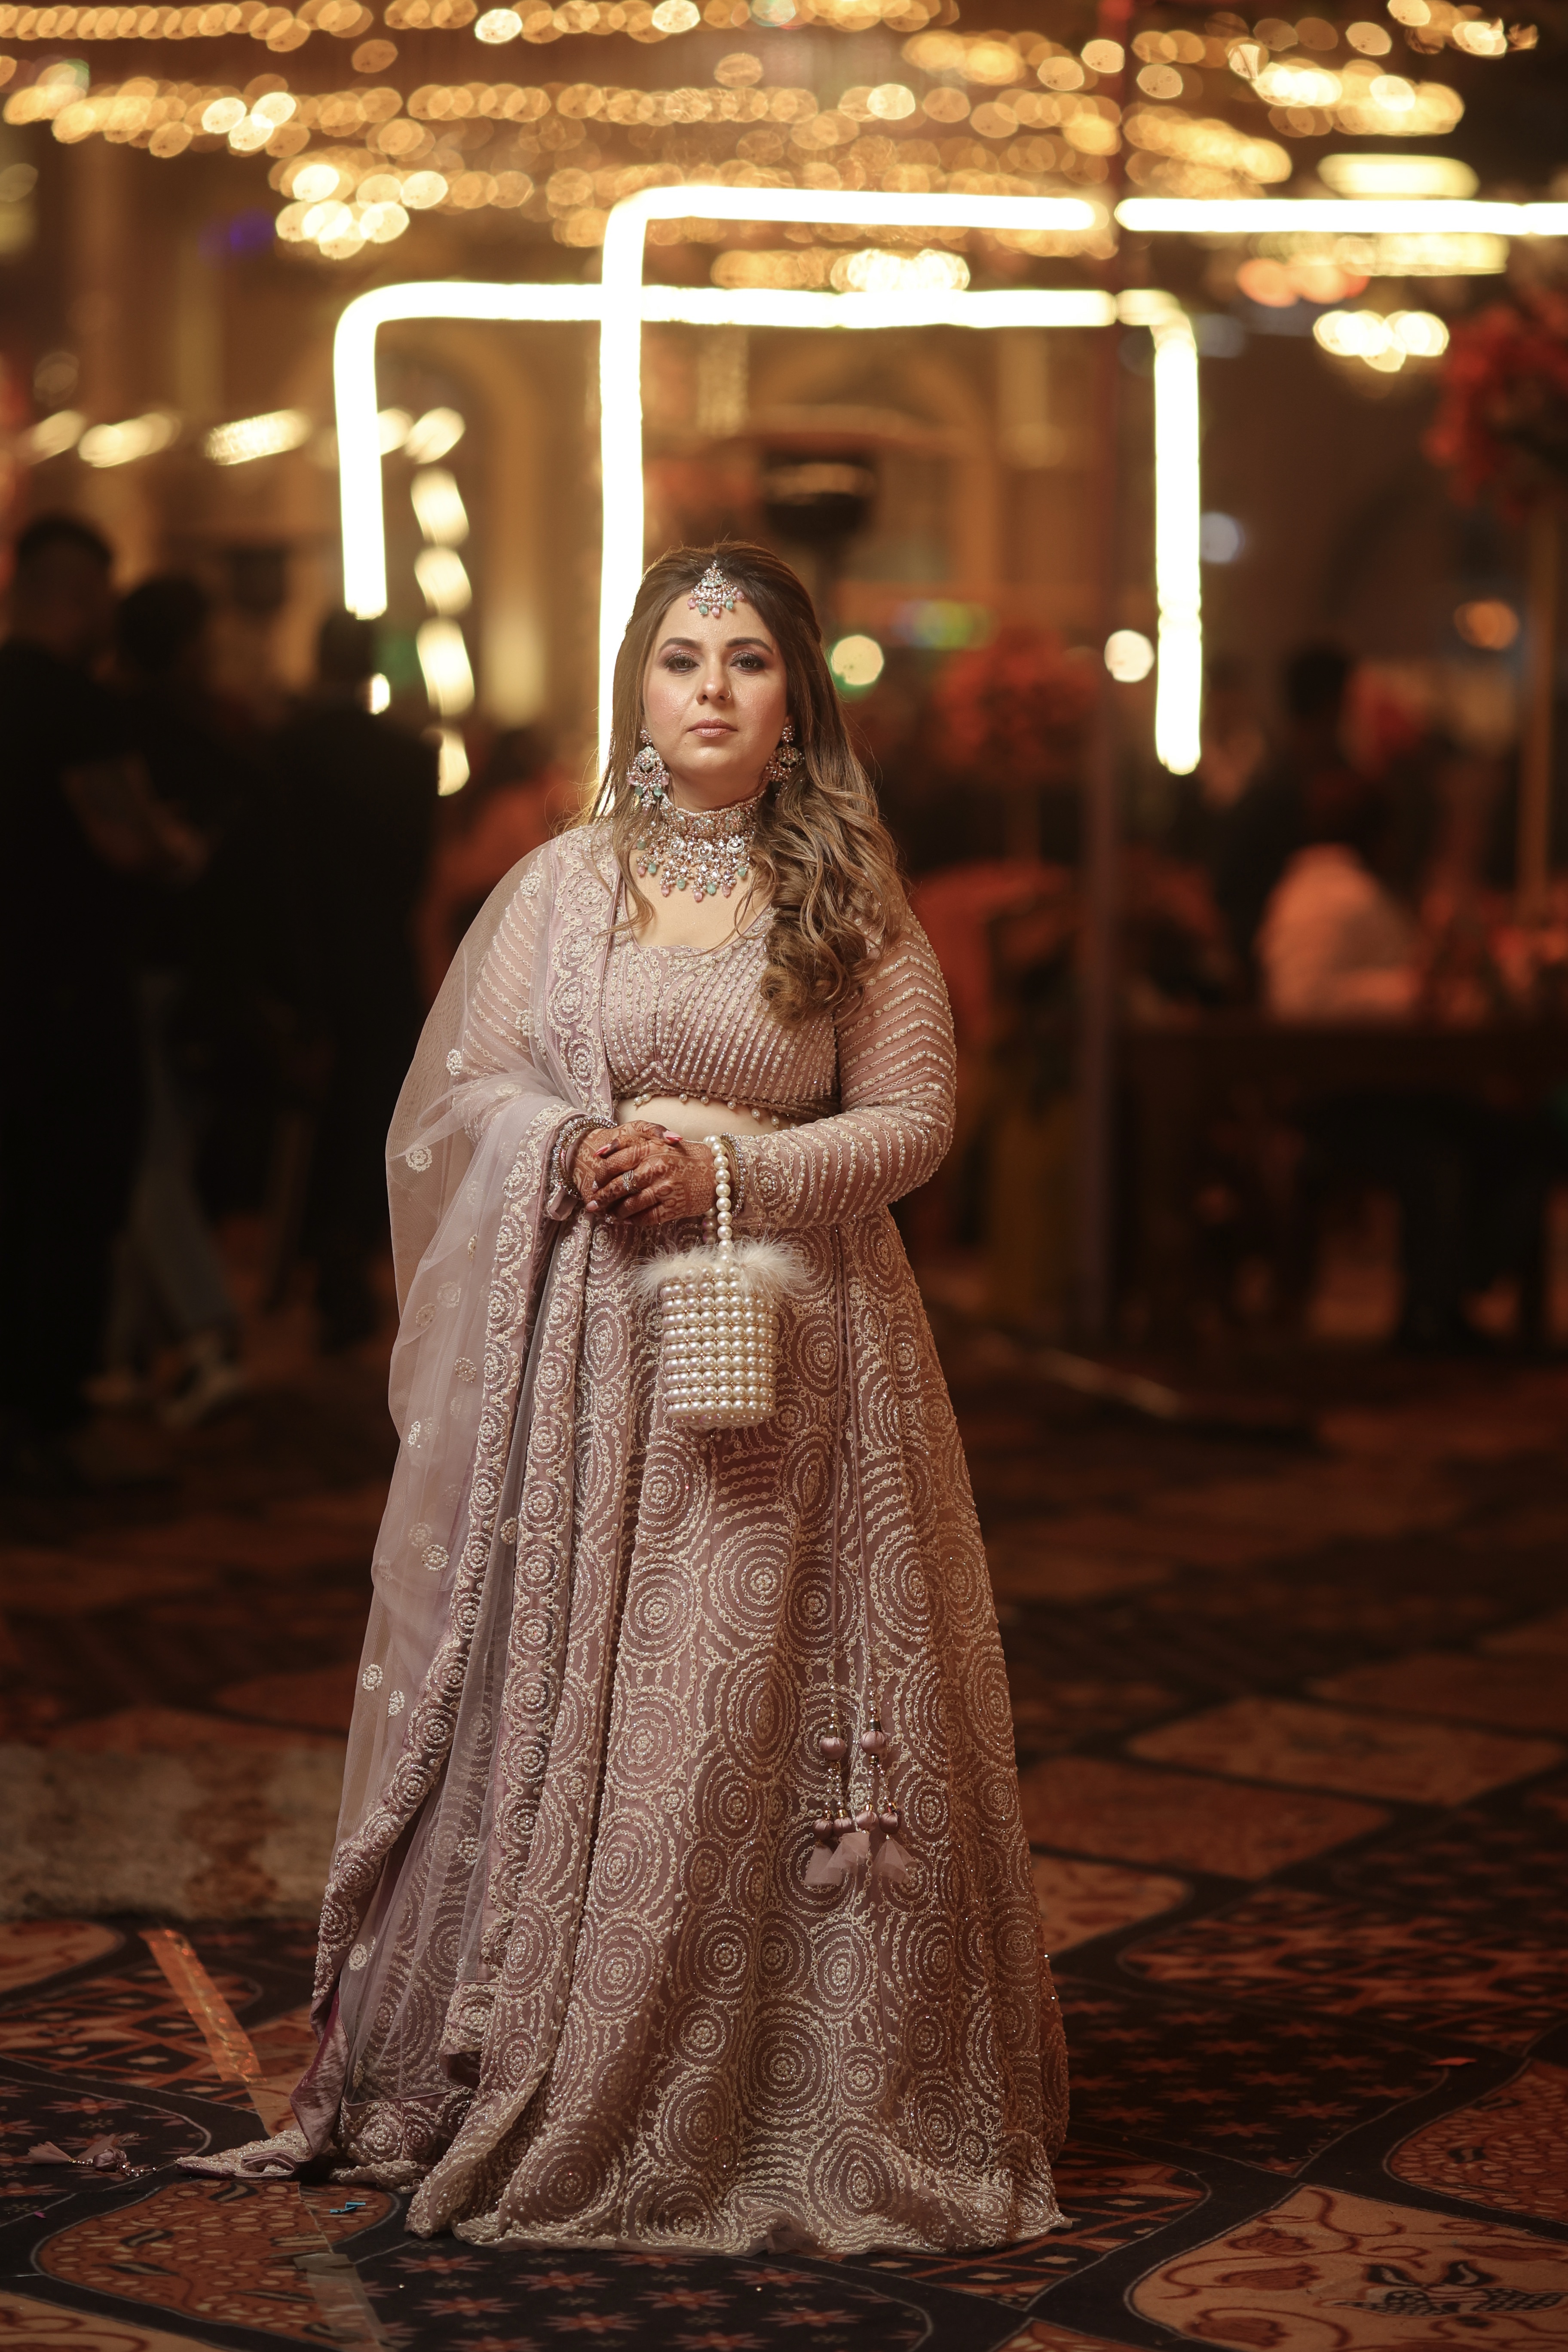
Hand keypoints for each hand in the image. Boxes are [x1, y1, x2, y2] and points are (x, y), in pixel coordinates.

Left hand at [584, 1122, 717, 1227]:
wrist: (717, 1171)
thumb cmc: (683, 1156)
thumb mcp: (657, 1141)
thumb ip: (629, 1143)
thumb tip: (599, 1153)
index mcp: (649, 1149)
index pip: (614, 1163)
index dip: (600, 1176)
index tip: (594, 1184)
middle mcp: (656, 1167)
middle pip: (618, 1187)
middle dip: (602, 1198)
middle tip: (593, 1205)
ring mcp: (665, 1189)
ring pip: (630, 1205)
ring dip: (616, 1212)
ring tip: (610, 1215)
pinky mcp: (674, 1207)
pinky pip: (646, 1218)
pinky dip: (633, 1221)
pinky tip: (628, 1221)